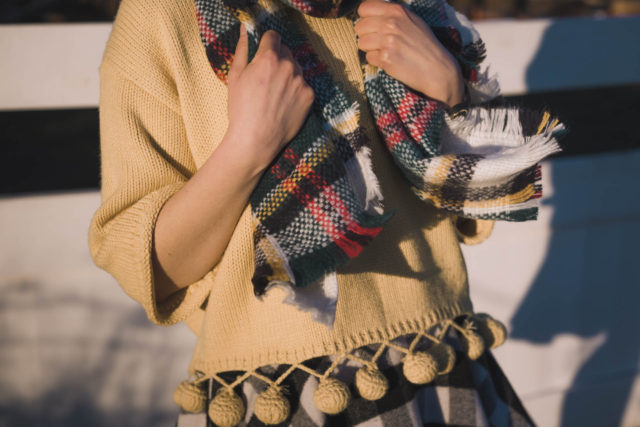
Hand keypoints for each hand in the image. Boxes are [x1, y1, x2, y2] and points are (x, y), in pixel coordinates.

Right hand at [225, 26, 314, 174]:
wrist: (256, 140)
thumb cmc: (241, 109)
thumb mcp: (235, 76)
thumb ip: (242, 49)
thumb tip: (244, 29)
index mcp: (268, 57)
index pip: (273, 36)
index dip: (266, 43)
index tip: (263, 53)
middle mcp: (288, 66)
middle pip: (286, 51)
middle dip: (277, 59)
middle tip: (266, 79)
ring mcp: (301, 81)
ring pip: (296, 68)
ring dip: (287, 75)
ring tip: (274, 94)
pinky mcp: (310, 96)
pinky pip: (303, 85)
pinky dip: (296, 91)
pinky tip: (284, 104)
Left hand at [355, 0, 463, 107]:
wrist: (437, 69)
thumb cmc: (425, 45)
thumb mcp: (413, 20)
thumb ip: (393, 14)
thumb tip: (371, 14)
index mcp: (397, 11)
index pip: (364, 8)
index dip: (365, 18)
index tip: (371, 26)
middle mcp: (391, 23)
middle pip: (360, 27)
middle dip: (366, 36)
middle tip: (379, 42)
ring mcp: (387, 41)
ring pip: (361, 43)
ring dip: (370, 49)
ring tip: (385, 52)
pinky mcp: (385, 58)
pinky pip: (368, 58)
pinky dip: (377, 61)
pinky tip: (390, 61)